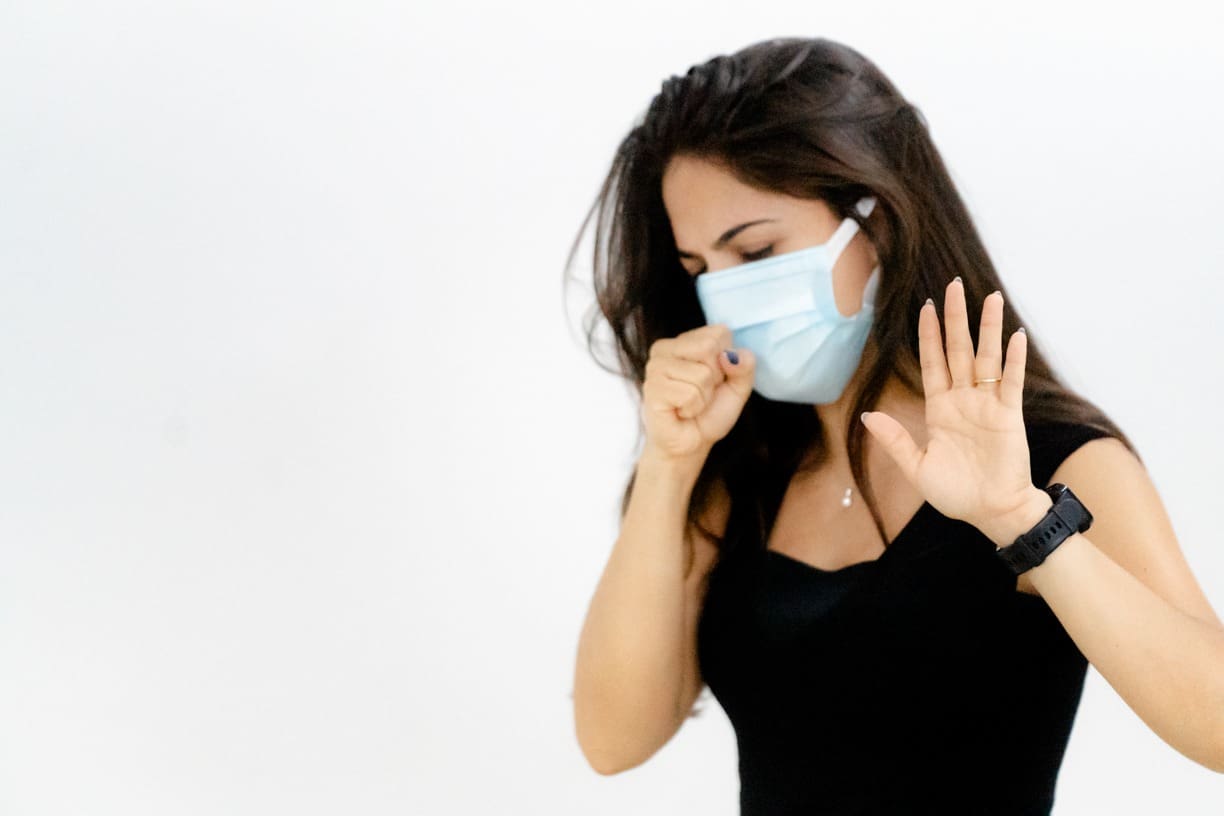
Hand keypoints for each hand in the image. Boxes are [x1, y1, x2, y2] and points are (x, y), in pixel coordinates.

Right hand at [640, 323, 755, 466]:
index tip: (713, 380)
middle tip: (701, 393)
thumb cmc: (709, 413)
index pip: (720, 333)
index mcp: (685, 340)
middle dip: (714, 378)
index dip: (726, 361)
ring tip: (690, 404)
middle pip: (709, 347)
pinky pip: (689, 394)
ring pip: (701, 374)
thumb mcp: (738, 387)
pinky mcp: (652, 388)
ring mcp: (655, 366)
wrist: (691, 444)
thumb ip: (745, 366)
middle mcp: (665, 347)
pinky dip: (693, 408)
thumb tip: (733, 355)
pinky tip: (681, 412)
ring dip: (703, 397)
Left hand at [859, 277, 1038, 538]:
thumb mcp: (917, 468)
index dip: (928, 336)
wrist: (990, 513)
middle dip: (955, 319)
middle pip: (958, 351)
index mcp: (940, 410)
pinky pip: (1012, 382)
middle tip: (953, 287)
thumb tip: (868, 415)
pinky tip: (1014, 335)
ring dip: (987, 328)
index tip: (926, 308)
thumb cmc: (955, 494)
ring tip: (989, 297)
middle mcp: (964, 401)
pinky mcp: (1009, 416)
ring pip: (987, 358)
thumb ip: (895, 440)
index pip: (932, 363)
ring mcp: (988, 406)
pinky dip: (1013, 359)